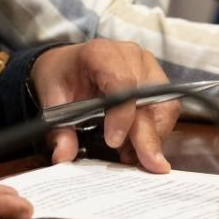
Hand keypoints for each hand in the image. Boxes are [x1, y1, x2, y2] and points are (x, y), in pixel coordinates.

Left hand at [29, 40, 175, 171]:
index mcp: (100, 53)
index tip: (114, 143)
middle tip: (144, 165)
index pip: (121, 82)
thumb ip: (59, 129)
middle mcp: (130, 55)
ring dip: (153, 137)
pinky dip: (156, 132)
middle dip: (146, 136)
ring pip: (163, 106)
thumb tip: (63, 156)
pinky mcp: (158, 79)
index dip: (122, 115)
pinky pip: (167, 110)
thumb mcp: (52, 100)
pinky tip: (139, 147)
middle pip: (147, 98)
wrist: (69, 64)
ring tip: (133, 157)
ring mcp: (148, 65)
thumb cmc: (62, 77)